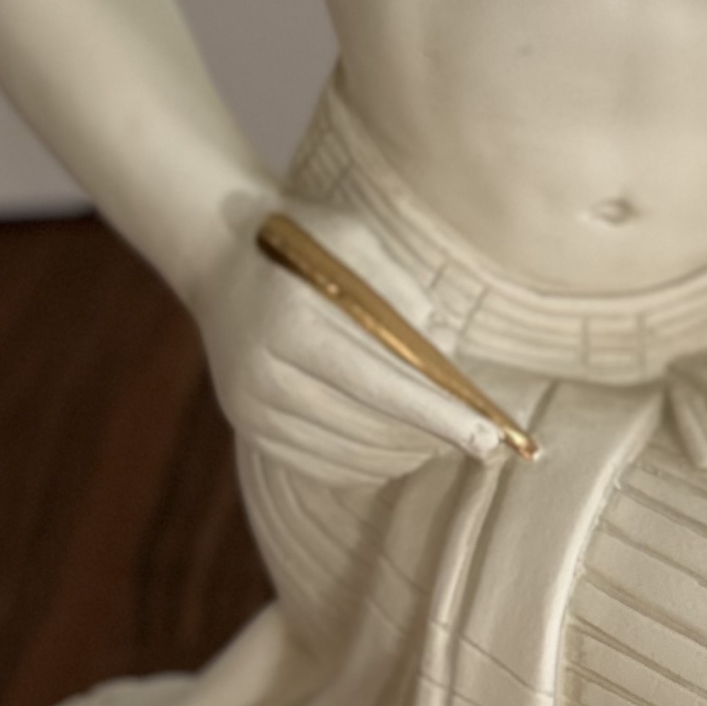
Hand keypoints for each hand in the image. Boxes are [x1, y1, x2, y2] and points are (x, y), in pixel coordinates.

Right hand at [191, 205, 506, 485]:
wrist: (218, 255)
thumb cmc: (301, 240)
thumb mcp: (355, 240)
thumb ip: (404, 292)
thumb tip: (448, 354)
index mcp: (290, 324)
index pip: (378, 385)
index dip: (437, 416)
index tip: (488, 439)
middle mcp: (262, 375)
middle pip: (366, 426)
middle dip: (430, 437)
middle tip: (480, 439)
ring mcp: (250, 408)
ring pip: (348, 454)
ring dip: (403, 453)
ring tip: (440, 437)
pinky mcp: (249, 428)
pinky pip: (322, 465)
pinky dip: (368, 463)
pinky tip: (396, 447)